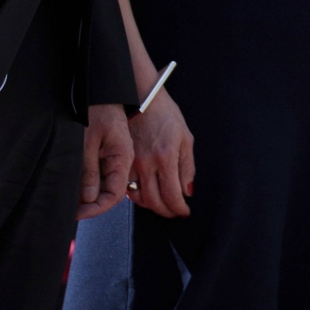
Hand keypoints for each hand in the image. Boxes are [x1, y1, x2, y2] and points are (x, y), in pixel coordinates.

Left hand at [77, 105, 132, 219]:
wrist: (99, 89)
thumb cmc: (97, 110)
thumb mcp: (88, 142)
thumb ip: (89, 171)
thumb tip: (88, 198)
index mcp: (122, 159)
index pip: (113, 195)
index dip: (96, 208)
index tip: (78, 213)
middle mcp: (119, 161)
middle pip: (107, 193)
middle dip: (89, 204)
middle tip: (69, 209)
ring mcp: (111, 157)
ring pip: (100, 185)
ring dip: (85, 194)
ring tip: (68, 200)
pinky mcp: (103, 152)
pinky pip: (96, 173)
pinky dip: (84, 181)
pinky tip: (72, 185)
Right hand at [126, 87, 193, 216]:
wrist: (140, 97)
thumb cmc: (165, 114)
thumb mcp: (185, 138)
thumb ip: (187, 167)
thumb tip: (188, 191)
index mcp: (165, 157)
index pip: (172, 196)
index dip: (179, 209)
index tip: (184, 211)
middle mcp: (146, 163)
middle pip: (154, 202)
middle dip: (167, 211)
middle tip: (174, 211)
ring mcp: (131, 163)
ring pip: (139, 197)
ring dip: (151, 205)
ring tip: (161, 204)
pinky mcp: (121, 160)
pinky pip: (126, 186)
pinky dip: (136, 195)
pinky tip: (145, 192)